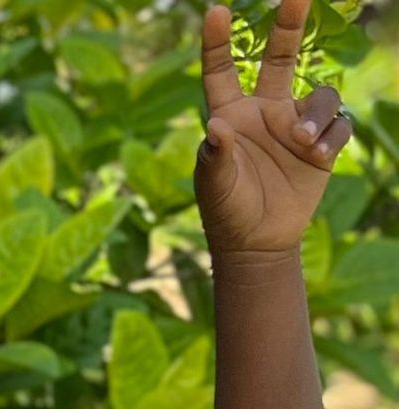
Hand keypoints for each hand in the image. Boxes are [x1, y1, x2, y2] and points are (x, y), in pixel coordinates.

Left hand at [197, 0, 351, 255]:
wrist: (256, 241)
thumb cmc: (225, 209)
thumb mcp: (214, 184)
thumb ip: (214, 156)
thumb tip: (214, 127)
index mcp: (230, 115)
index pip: (221, 71)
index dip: (217, 42)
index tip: (215, 12)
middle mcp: (264, 112)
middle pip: (280, 58)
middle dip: (289, 25)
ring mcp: (295, 125)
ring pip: (321, 95)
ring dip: (318, 114)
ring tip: (303, 142)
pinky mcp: (321, 144)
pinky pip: (339, 125)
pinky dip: (332, 136)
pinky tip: (317, 155)